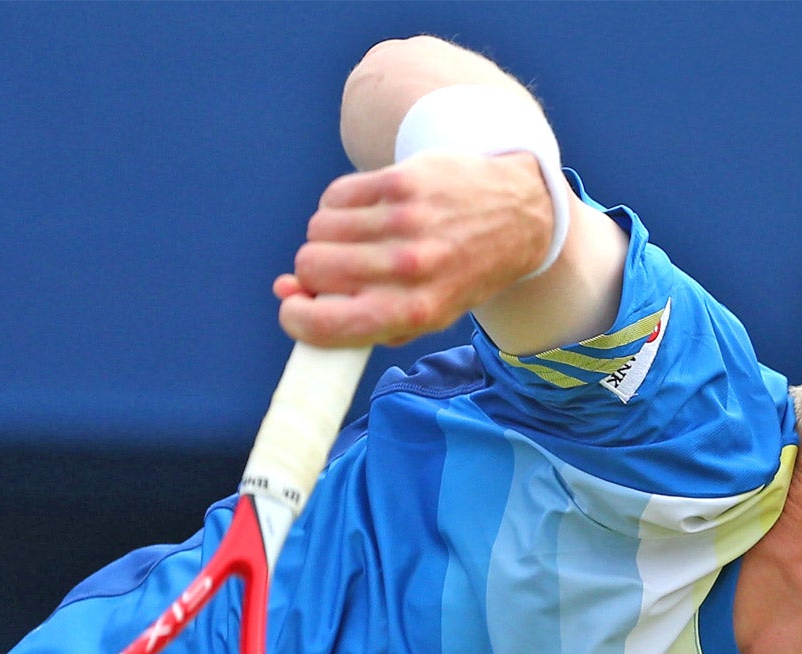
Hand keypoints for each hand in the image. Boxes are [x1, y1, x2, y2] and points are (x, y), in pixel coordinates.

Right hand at [274, 152, 554, 347]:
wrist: (516, 216)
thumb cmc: (455, 275)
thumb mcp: (417, 315)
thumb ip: (353, 316)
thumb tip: (285, 291)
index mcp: (412, 312)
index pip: (323, 323)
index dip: (296, 317)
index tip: (296, 307)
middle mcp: (409, 268)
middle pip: (312, 267)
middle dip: (312, 273)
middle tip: (337, 271)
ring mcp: (405, 221)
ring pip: (319, 229)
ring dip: (325, 237)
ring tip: (355, 241)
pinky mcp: (401, 181)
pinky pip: (336, 196)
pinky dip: (338, 207)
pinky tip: (362, 213)